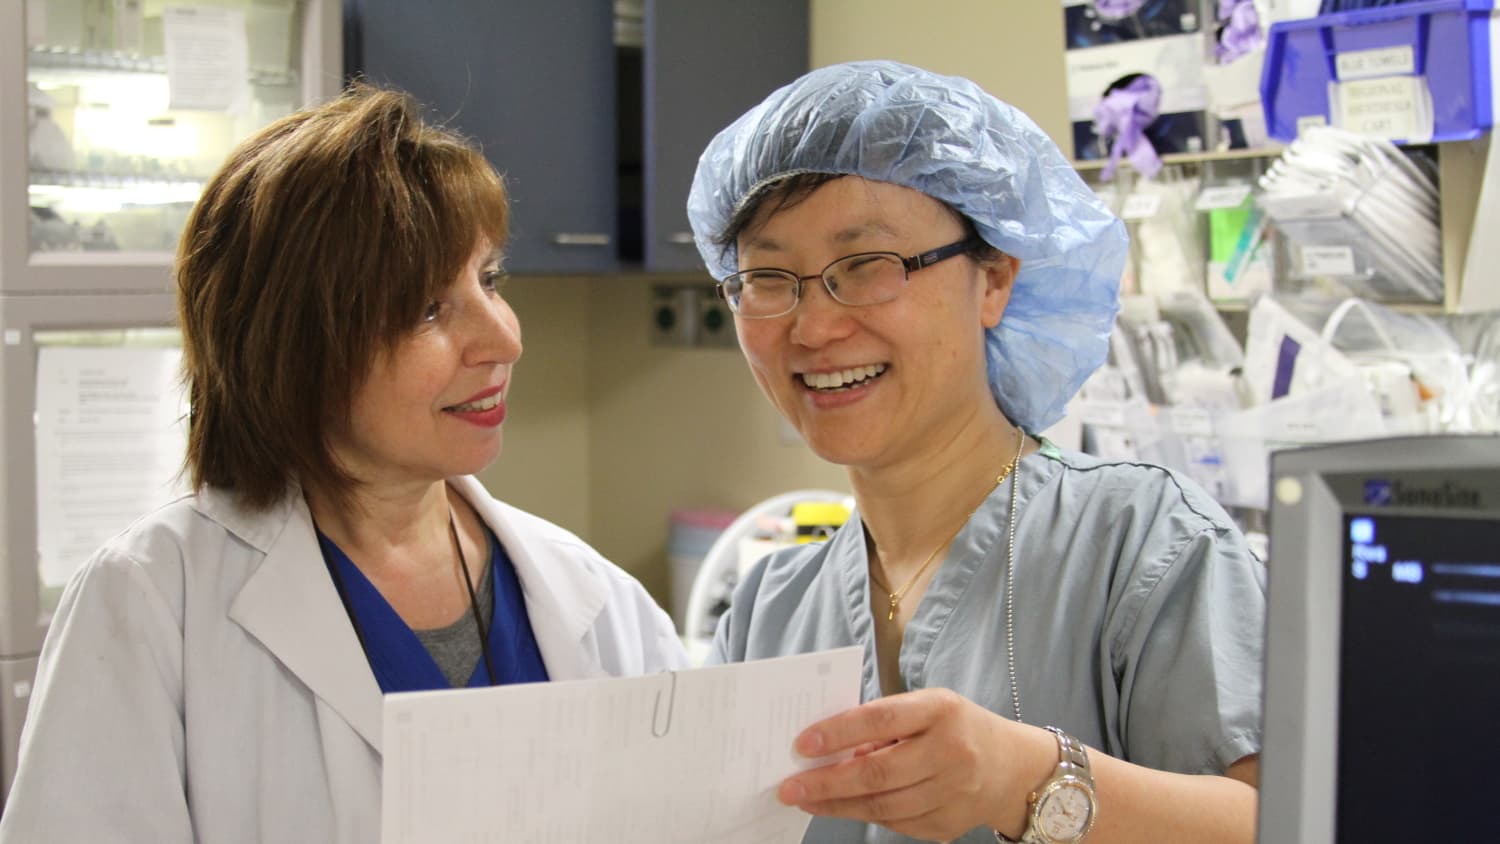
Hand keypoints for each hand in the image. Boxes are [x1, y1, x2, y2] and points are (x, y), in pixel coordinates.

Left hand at [778, 687, 1052, 841]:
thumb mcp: (928, 707)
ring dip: (837, 804)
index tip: (802, 745)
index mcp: (942, 710)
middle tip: (790, 787)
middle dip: (826, 782)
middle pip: (878, 773)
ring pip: (883, 806)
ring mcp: (953, 793)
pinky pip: (896, 823)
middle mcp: (951, 752)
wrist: (1013, 767)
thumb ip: (884, 722)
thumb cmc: (956, 727)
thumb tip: (829, 745)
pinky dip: (865, 815)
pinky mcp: (949, 824)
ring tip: (806, 799)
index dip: (839, 733)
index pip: (882, 719)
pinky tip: (841, 806)